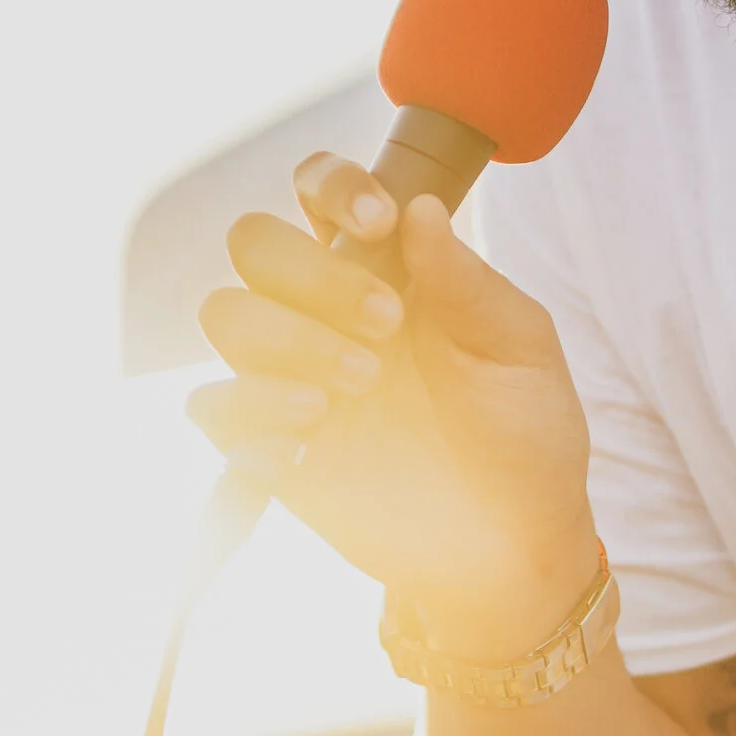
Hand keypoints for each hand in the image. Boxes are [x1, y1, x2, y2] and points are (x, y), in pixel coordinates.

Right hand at [188, 155, 598, 645]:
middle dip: (311, 273)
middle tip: (386, 328)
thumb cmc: (525, 436)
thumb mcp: (519, 351)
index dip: (332, 185)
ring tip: (356, 389)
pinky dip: (248, 419)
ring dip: (283, 340)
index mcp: (388, 269)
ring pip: (225, 314)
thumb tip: (419, 208)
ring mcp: (291, 375)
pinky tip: (309, 448)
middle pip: (256, 242)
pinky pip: (211, 409)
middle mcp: (326, 310)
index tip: (378, 223)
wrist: (509, 549)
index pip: (321, 190)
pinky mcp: (269, 445)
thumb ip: (467, 281)